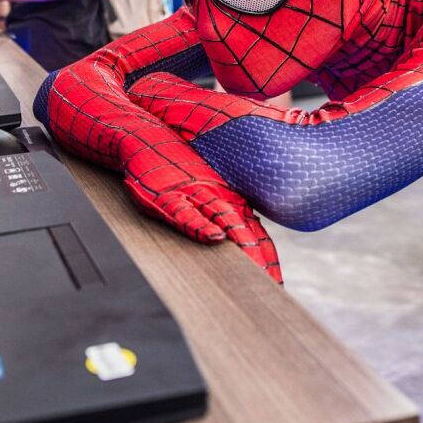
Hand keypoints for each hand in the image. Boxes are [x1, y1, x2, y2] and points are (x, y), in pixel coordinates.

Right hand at [120, 137, 281, 282]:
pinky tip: (214, 237)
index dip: (268, 260)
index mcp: (231, 202)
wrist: (146, 137)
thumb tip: (233, 243)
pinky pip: (186, 212)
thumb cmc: (176, 167)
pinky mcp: (169, 195)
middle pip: (246, 233)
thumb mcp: (205, 190)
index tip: (276, 285)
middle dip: (260, 260)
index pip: (256, 236)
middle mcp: (219, 199)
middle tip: (273, 286)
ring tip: (257, 268)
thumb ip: (225, 213)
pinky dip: (200, 225)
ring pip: (224, 220)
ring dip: (242, 244)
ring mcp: (195, 194)